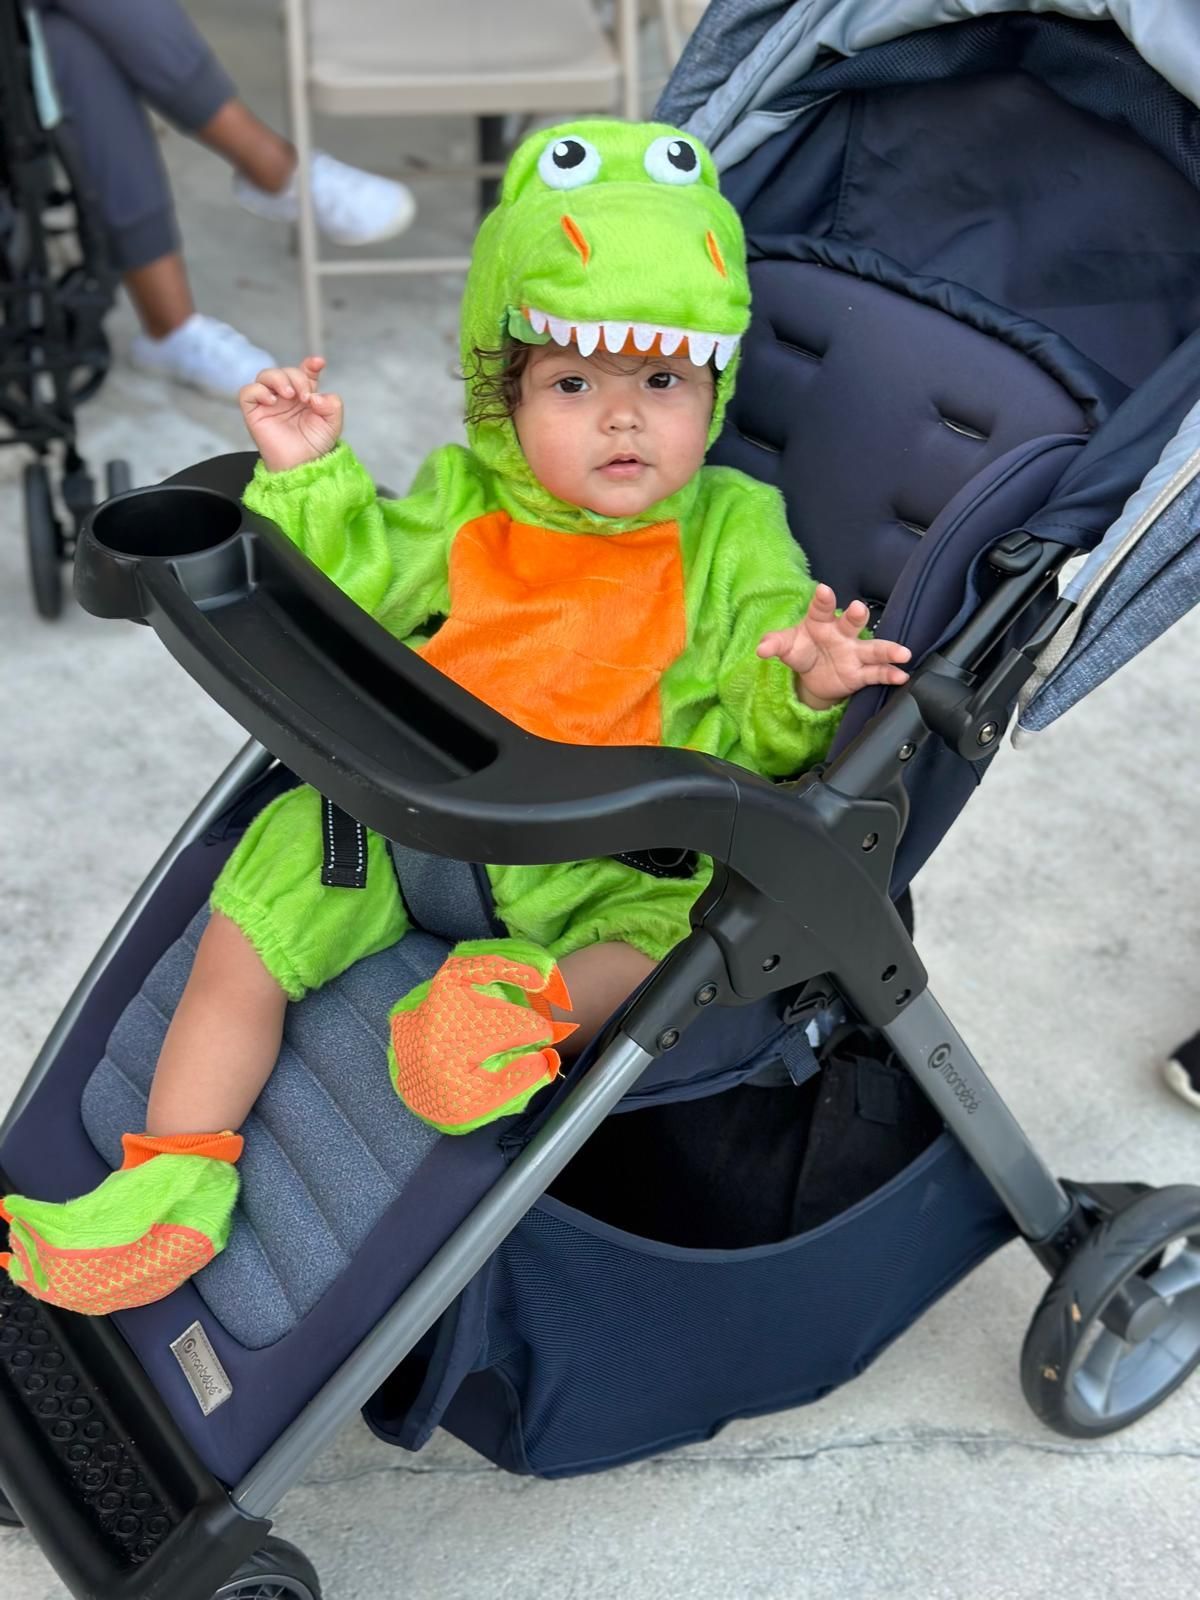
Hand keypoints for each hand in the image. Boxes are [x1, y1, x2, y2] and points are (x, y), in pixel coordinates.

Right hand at [238, 355, 343, 473]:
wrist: (302, 466)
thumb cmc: (315, 446)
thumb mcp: (332, 424)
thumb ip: (332, 405)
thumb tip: (314, 395)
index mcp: (304, 395)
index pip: (305, 372)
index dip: (310, 364)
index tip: (318, 363)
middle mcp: (285, 396)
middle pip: (285, 371)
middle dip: (296, 378)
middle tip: (305, 397)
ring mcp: (268, 402)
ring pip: (265, 375)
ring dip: (278, 379)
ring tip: (289, 395)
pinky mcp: (254, 412)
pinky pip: (248, 392)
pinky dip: (258, 390)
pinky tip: (272, 400)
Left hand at [757, 584, 911, 709]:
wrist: (813, 675)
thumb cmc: (802, 650)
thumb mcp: (786, 646)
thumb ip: (774, 644)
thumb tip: (761, 649)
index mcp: (820, 622)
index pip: (821, 608)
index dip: (823, 599)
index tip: (824, 590)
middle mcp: (841, 634)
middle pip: (851, 623)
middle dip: (855, 615)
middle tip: (858, 608)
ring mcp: (854, 653)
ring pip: (873, 649)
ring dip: (888, 650)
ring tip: (902, 652)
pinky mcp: (860, 673)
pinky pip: (877, 673)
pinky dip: (889, 674)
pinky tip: (902, 675)